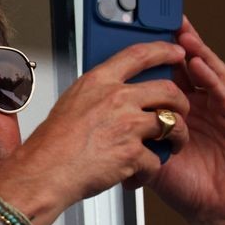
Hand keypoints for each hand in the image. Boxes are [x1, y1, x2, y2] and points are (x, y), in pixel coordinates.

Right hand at [0, 41, 189, 216]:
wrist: (44, 172)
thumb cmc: (51, 145)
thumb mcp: (71, 103)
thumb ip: (97, 96)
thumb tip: (111, 96)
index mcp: (98, 82)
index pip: (139, 55)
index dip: (163, 51)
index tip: (177, 52)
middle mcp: (116, 98)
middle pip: (167, 90)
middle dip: (181, 102)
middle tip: (180, 110)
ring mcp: (127, 124)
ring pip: (172, 124)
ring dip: (177, 137)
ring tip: (172, 145)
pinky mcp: (132, 152)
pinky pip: (156, 159)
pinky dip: (149, 170)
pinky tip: (138, 173)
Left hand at [143, 16, 224, 224]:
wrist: (218, 215)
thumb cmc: (190, 189)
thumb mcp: (150, 160)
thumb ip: (131, 140)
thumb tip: (100, 130)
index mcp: (180, 114)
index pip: (166, 77)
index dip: (156, 56)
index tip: (140, 34)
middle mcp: (202, 108)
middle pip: (189, 68)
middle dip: (176, 43)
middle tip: (163, 20)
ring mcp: (223, 112)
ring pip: (209, 74)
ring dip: (195, 52)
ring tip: (181, 34)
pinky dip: (212, 78)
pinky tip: (199, 65)